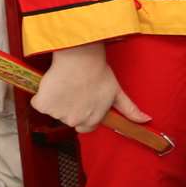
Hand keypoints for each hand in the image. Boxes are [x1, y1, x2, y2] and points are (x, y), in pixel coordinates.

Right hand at [31, 43, 147, 131]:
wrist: (80, 58)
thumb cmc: (99, 73)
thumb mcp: (117, 92)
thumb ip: (130, 110)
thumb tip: (146, 120)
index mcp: (92, 119)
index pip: (85, 127)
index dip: (84, 114)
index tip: (84, 101)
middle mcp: (74, 120)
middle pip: (69, 118)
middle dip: (71, 107)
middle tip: (76, 90)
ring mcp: (57, 114)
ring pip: (53, 110)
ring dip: (56, 100)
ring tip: (67, 84)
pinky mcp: (42, 105)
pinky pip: (39, 103)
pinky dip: (42, 95)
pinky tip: (53, 84)